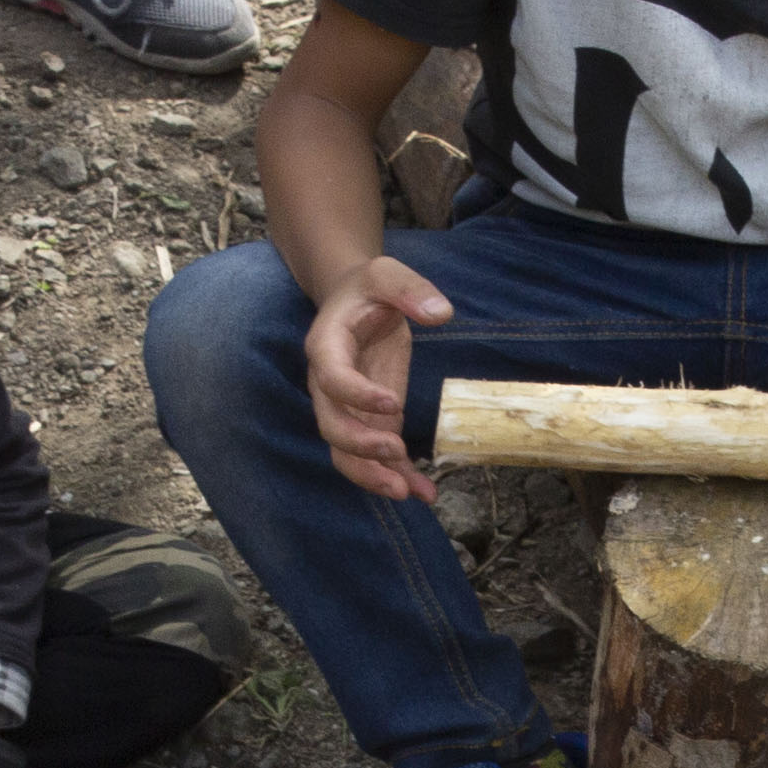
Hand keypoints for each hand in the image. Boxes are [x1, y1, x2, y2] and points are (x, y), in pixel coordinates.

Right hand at [309, 254, 450, 501]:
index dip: (357, 394)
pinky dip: (398, 477)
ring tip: (404, 491)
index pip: (332, 377)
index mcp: (327, 346)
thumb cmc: (369, 287)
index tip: (394, 403)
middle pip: (331, 425)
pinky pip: (374, 458)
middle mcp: (328, 385)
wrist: (356, 302)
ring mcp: (348, 409)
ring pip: (345, 452)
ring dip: (371, 475)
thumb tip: (440, 314)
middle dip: (360, 445)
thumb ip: (411, 289)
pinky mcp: (370, 422)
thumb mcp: (387, 273)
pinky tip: (424, 493)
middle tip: (395, 450)